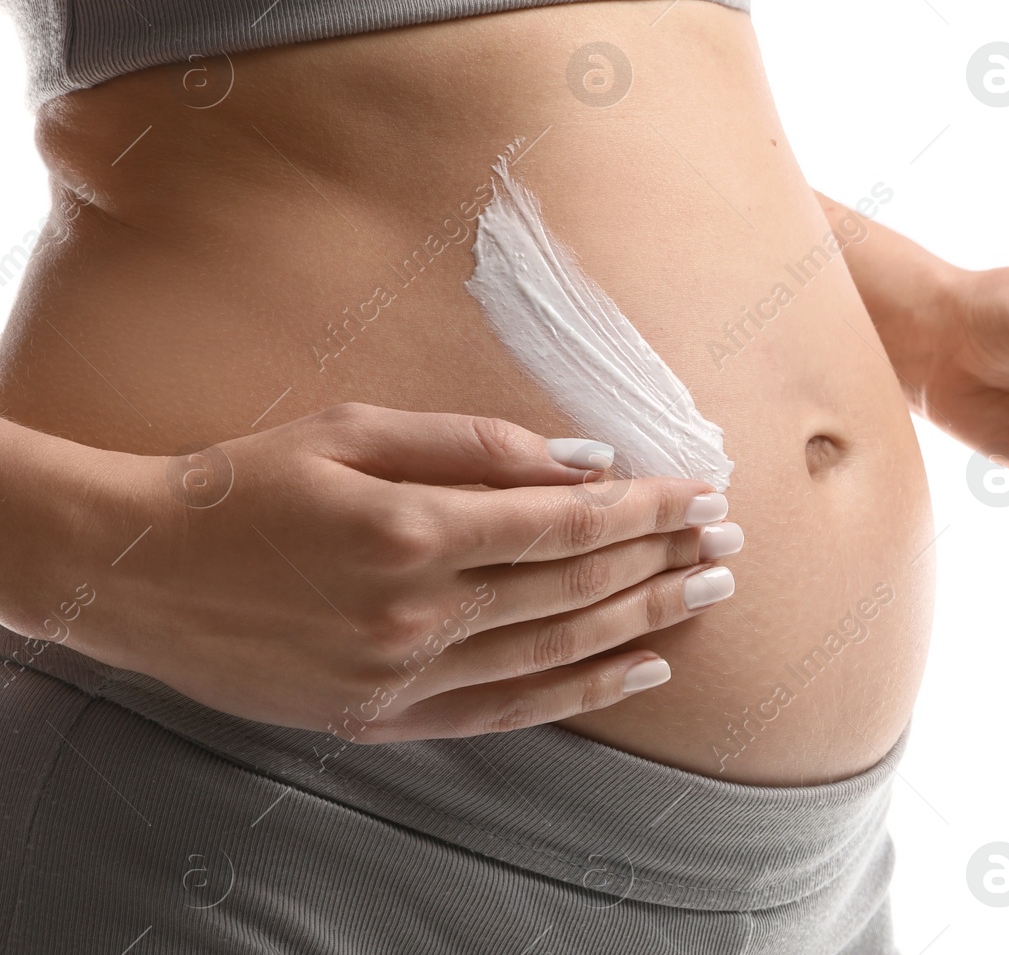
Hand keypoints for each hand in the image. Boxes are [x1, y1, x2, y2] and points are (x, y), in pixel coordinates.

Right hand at [14, 403, 739, 739]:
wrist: (139, 571)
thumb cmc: (248, 481)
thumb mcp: (357, 430)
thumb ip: (476, 445)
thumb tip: (584, 461)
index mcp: (412, 529)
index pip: (568, 524)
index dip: (648, 508)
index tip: (704, 493)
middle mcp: (414, 613)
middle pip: (576, 588)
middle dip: (663, 558)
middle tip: (730, 541)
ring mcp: (398, 676)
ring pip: (556, 652)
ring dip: (644, 621)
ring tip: (706, 594)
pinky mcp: (379, 718)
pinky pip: (505, 710)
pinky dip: (581, 693)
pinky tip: (641, 668)